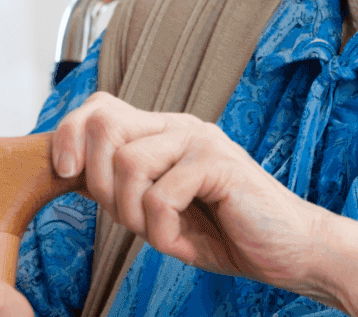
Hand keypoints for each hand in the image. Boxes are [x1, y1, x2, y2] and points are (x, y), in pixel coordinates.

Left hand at [52, 92, 325, 293]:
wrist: (294, 251)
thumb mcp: (162, 209)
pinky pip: (160, 196)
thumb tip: (72, 172)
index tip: (63, 171)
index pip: (100, 108)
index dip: (70, 133)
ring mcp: (200, 141)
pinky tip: (180, 241)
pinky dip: (161, 230)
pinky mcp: (218, 164)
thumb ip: (126, 186)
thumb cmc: (228, 231)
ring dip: (130, 212)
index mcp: (164, 130)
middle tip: (122, 216)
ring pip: (128, 162)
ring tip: (156, 233)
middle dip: (96, 179)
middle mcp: (180, 126)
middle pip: (104, 123)